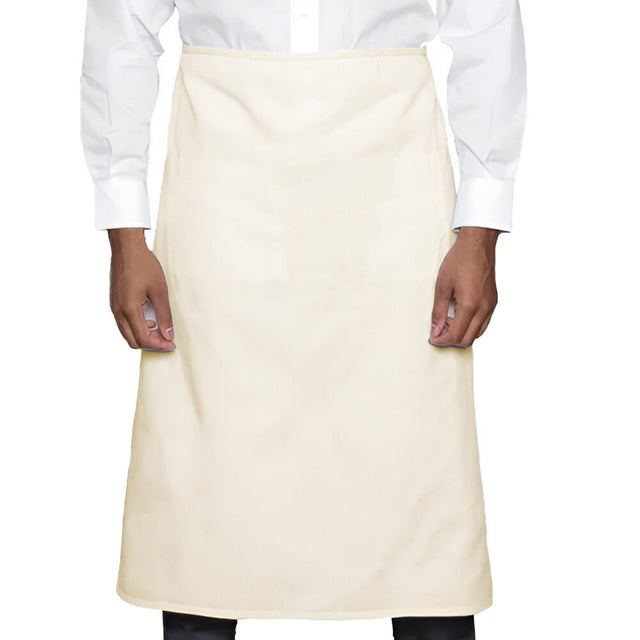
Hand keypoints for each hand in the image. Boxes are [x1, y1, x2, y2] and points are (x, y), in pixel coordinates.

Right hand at [108, 228, 175, 350]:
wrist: (127, 247)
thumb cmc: (143, 265)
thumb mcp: (159, 291)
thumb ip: (164, 315)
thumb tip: (168, 334)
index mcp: (129, 310)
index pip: (143, 339)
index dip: (159, 345)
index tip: (171, 344)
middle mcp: (118, 311)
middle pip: (132, 341)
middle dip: (150, 344)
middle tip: (166, 338)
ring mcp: (114, 307)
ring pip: (127, 333)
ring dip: (142, 335)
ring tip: (159, 327)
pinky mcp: (114, 301)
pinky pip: (123, 323)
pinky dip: (136, 326)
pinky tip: (149, 317)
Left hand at [429, 227, 499, 347]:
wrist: (477, 244)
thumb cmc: (460, 260)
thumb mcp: (442, 286)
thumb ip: (439, 311)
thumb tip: (436, 329)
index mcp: (470, 305)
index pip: (456, 335)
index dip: (442, 340)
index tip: (433, 338)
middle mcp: (484, 308)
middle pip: (468, 339)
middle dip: (451, 340)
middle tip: (438, 333)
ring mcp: (491, 305)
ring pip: (477, 333)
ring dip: (462, 334)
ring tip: (447, 324)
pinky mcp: (493, 301)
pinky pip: (483, 323)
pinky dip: (471, 327)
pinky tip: (460, 318)